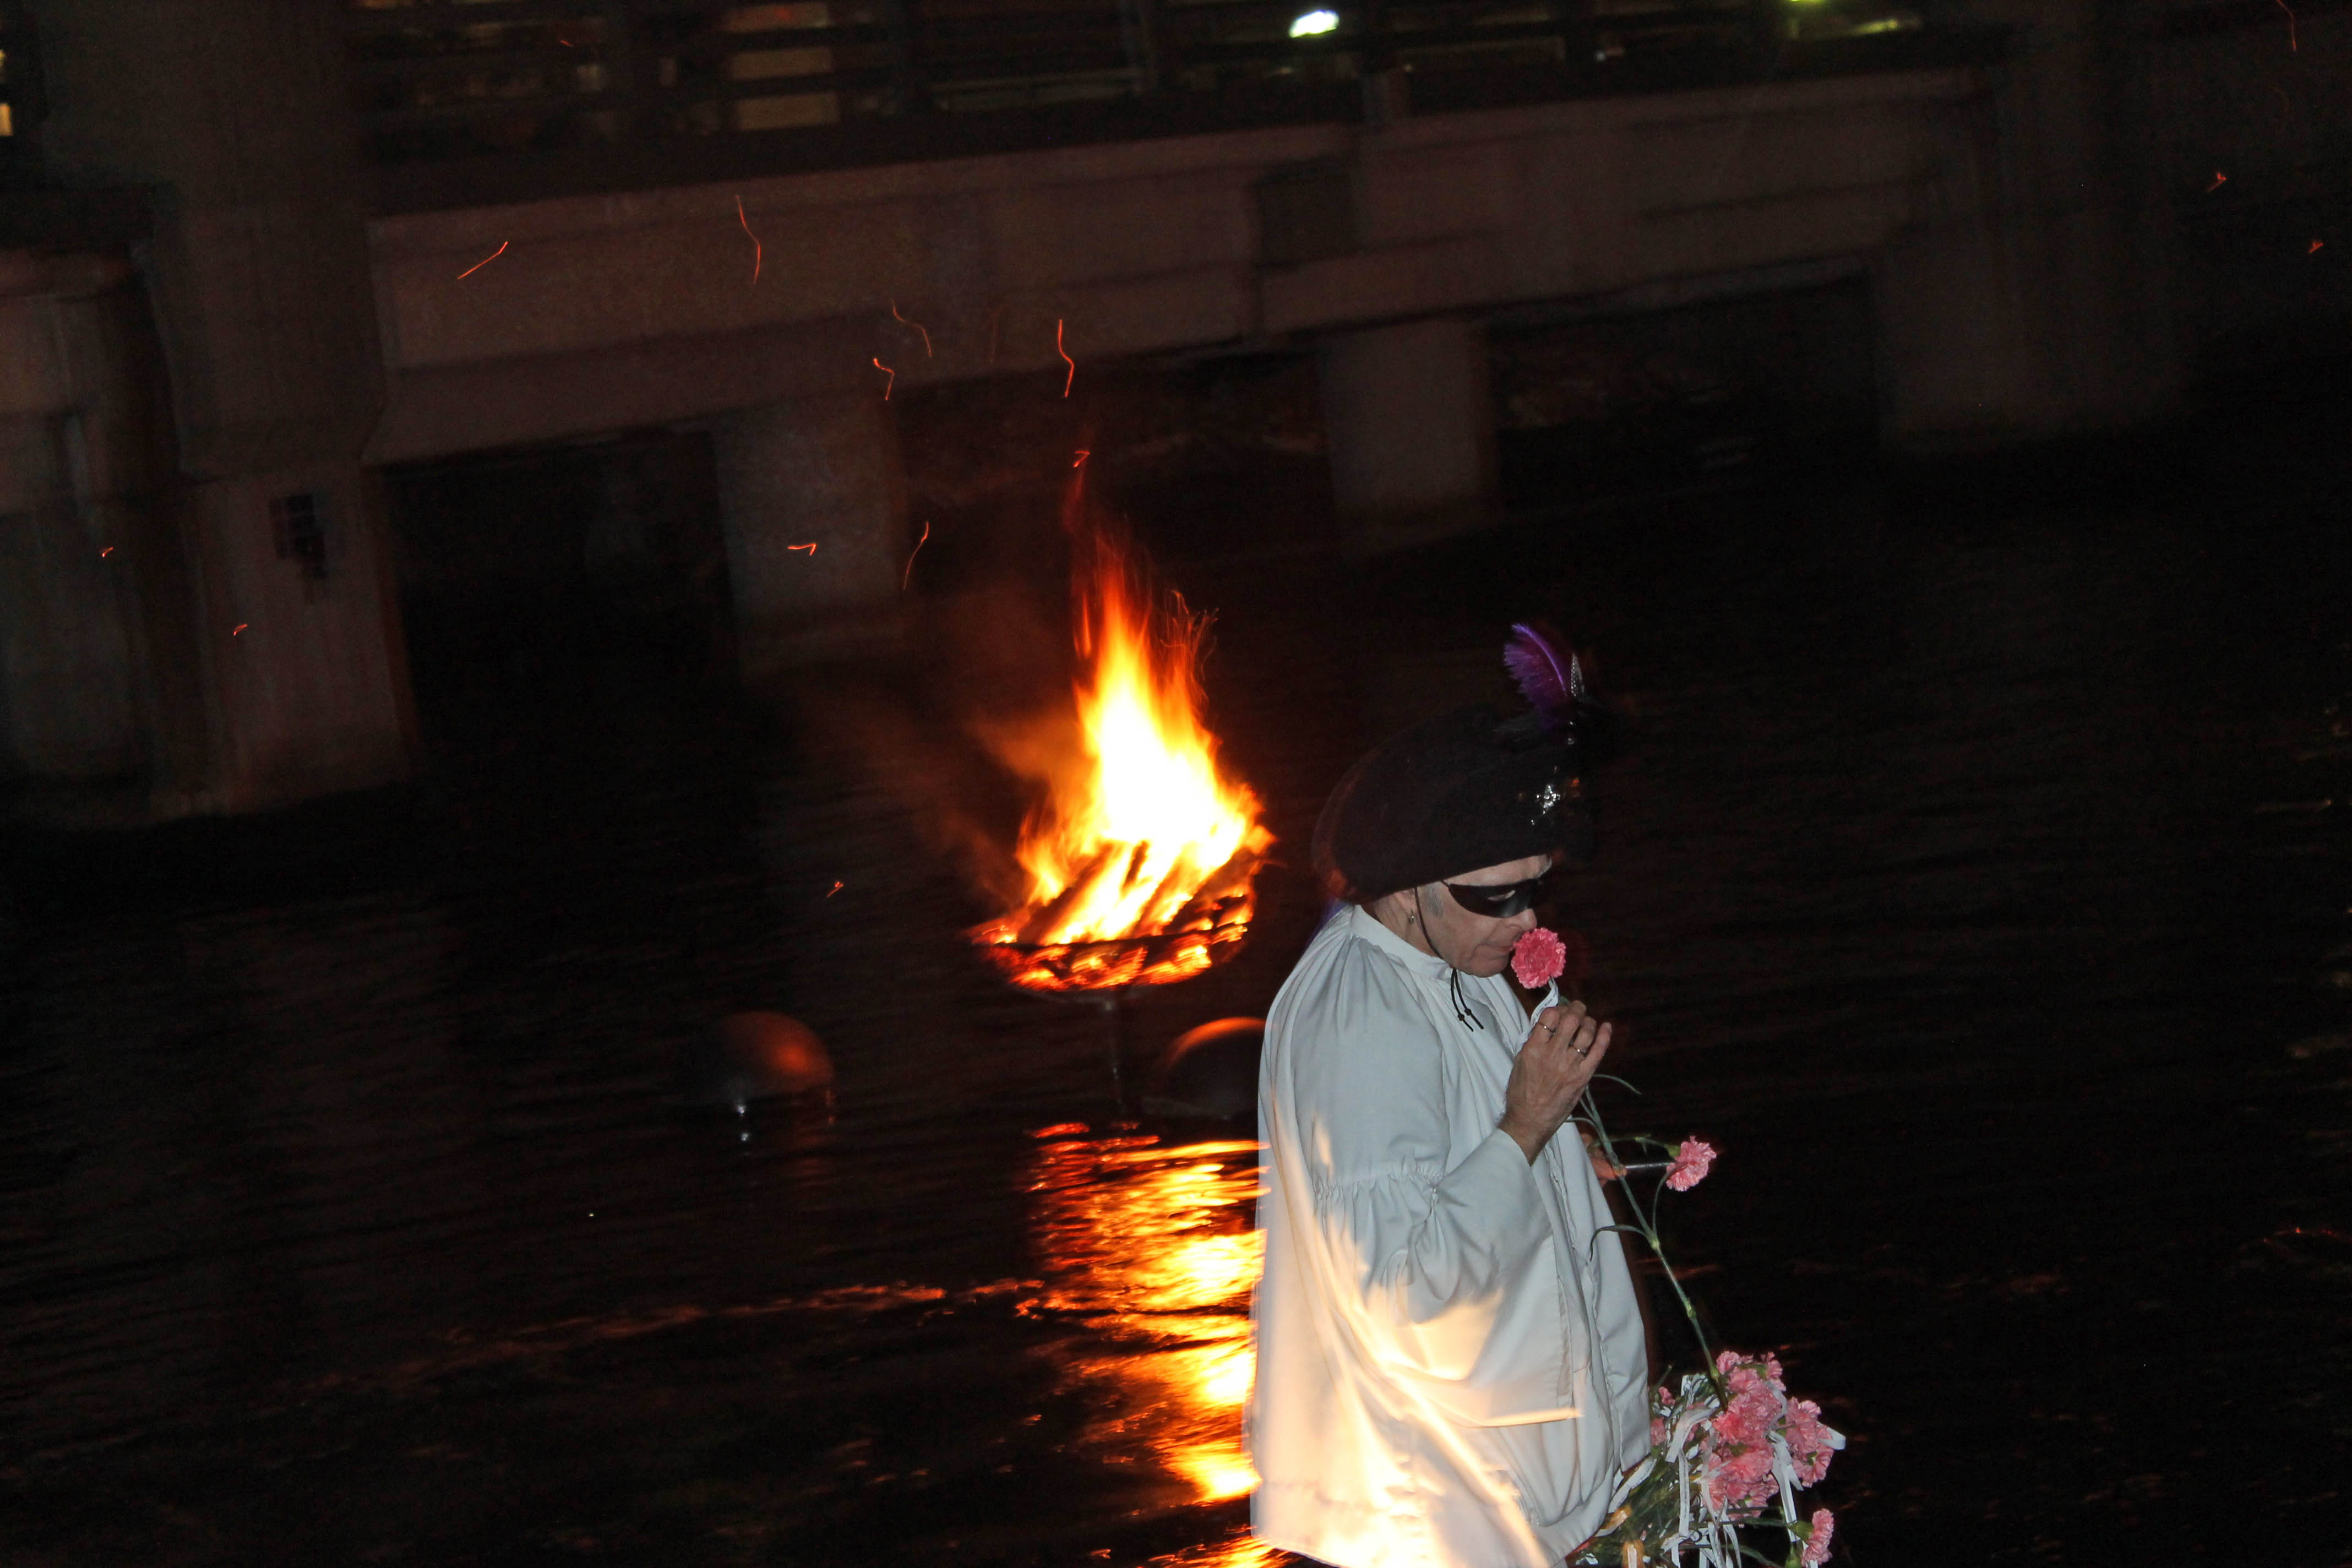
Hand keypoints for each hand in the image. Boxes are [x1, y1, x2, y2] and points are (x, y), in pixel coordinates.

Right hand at [1498, 1001, 1610, 1162]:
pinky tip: (1606, 1027)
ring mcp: (1570, 1065)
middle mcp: (1553, 1053)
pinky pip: (1598, 1051)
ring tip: (1587, 1020)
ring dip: (1588, 1021)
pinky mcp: (1583, 1076)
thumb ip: (1533, 1043)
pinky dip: (1604, 1036)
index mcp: (1534, 1048)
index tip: (1559, 1009)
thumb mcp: (1520, 1062)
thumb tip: (1546, 1026)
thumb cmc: (1521, 1092)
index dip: (1557, 1008)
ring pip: (1586, 1032)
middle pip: (1570, 1020)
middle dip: (1576, 1009)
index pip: (1549, 1016)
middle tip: (1577, 1007)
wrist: (1530, 1119)